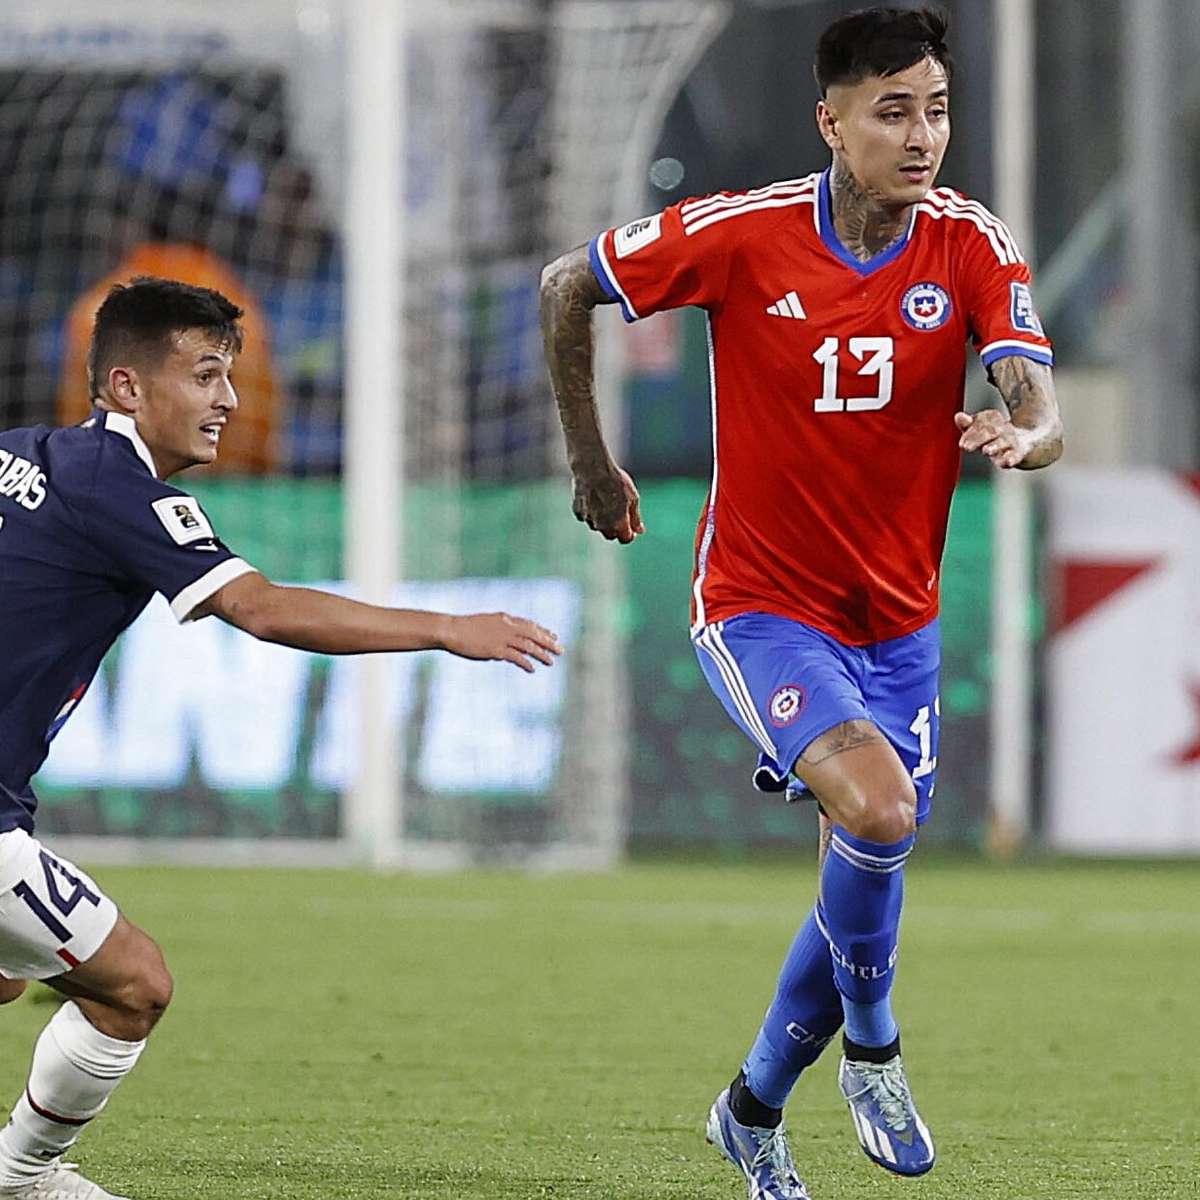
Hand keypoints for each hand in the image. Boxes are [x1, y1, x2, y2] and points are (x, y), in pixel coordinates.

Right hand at [442, 613, 561, 672]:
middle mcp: (507, 627)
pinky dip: (526, 663)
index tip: (553, 636)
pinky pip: (517, 657)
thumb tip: (504, 643)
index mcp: (505, 618)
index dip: (543, 631)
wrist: (451, 630)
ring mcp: (503, 638)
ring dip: (542, 654)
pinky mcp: (497, 650)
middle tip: (561, 650)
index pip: (529, 625)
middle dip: (548, 642)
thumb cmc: (464, 628)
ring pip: (529, 646)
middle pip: (534, 634)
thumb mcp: (485, 624)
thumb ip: (497, 631)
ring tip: (552, 662)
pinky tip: (532, 669)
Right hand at [572, 464, 644, 542]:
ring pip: (597, 526)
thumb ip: (635, 517)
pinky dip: (590, 512)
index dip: (630, 534)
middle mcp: (603, 526)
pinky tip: (593, 498)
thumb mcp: (633, 498)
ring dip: (602, 520)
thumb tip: (639, 530)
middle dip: (616, 529)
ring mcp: (589, 520)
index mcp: (619, 524)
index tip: (631, 527)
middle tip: (619, 513)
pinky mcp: (578, 512)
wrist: (592, 469)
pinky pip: (586, 517)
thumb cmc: (616, 481)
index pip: (625, 539)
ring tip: (605, 500)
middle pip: (610, 535)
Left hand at [954, 410, 1033, 469]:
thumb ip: (967, 425)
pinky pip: (1017, 454)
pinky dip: (1012, 458)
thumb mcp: (979, 428)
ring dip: (995, 446)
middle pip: (991, 430)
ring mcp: (1012, 440)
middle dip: (978, 438)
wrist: (1024, 439)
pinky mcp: (1020, 452)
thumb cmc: (993, 435)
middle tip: (966, 447)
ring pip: (1003, 442)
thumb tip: (958, 416)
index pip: (982, 422)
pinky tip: (1008, 462)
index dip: (971, 432)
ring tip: (986, 450)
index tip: (962, 443)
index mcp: (992, 419)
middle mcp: (1003, 428)